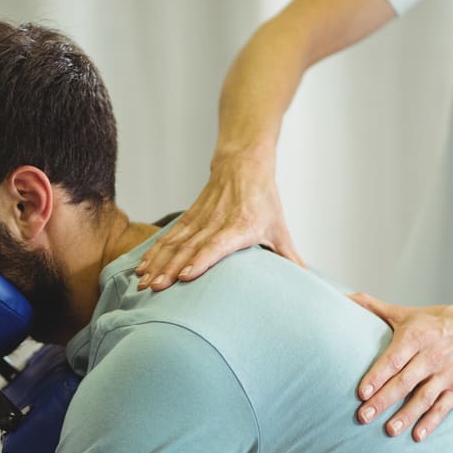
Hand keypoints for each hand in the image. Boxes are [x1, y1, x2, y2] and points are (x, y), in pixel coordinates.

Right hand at [135, 154, 303, 290]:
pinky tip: (143, 266)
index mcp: (240, 226)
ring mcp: (199, 219)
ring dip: (157, 264)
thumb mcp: (279, 228)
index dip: (201, 261)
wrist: (243, 163)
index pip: (216, 246)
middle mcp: (216, 223)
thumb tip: (309, 284)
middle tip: (155, 289)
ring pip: (174, 243)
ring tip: (144, 282)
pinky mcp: (189, 217)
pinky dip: (154, 252)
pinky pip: (169, 236)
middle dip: (170, 270)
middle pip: (189, 249)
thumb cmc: (264, 198)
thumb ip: (290, 257)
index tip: (185, 277)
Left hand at [350, 294, 452, 440]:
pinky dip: (431, 422)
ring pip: (424, 398)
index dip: (378, 376)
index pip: (394, 359)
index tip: (361, 392)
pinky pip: (444, 408)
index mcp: (417, 336)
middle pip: (405, 382)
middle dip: (383, 401)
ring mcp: (447, 374)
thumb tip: (343, 297)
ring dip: (406, 415)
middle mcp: (432, 356)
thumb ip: (373, 308)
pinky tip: (417, 436)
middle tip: (363, 417)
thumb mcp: (407, 313)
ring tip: (388, 430)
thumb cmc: (437, 322)